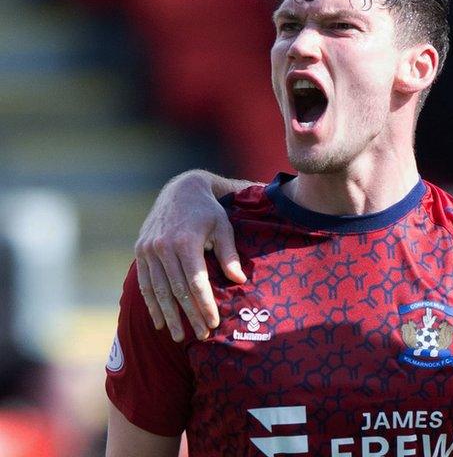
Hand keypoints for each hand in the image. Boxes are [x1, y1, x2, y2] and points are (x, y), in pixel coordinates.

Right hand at [134, 171, 244, 341]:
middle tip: (200, 336)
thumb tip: (239, 280)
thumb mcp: (224, 227)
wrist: (180, 190)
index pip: (195, 282)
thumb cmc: (208, 211)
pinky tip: (159, 320)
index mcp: (185, 242)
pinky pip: (145, 283)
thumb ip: (229, 254)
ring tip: (178, 336)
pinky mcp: (140, 251)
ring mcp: (148, 250)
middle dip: (189, 316)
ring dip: (168, 316)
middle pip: (176, 290)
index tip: (213, 323)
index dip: (204, 304)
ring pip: (158, 290)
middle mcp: (163, 247)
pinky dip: (151, 303)